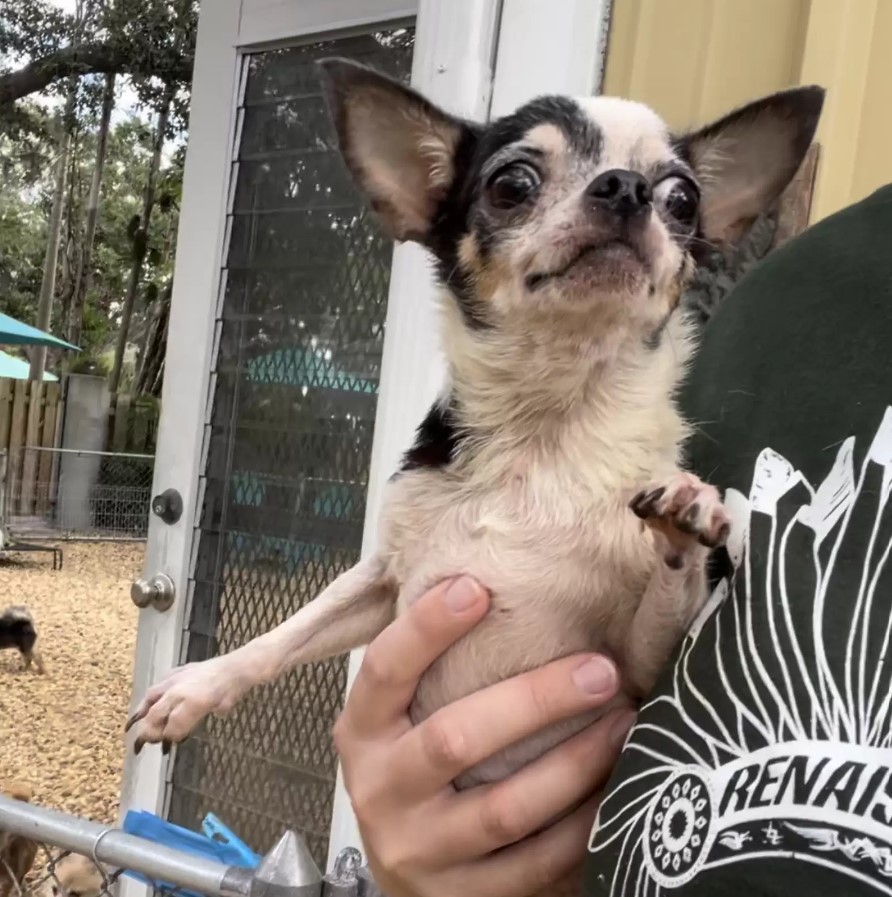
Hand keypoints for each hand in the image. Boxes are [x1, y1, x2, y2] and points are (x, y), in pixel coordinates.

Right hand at [333, 576, 635, 896]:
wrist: (405, 867)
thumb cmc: (414, 766)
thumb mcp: (401, 717)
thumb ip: (431, 669)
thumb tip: (489, 586)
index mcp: (363, 733)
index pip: (385, 671)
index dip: (425, 629)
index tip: (477, 588)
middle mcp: (380, 791)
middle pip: (455, 739)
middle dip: (535, 700)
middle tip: (600, 670)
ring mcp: (418, 851)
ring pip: (505, 809)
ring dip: (575, 763)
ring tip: (625, 723)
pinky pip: (535, 865)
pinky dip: (582, 826)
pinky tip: (617, 788)